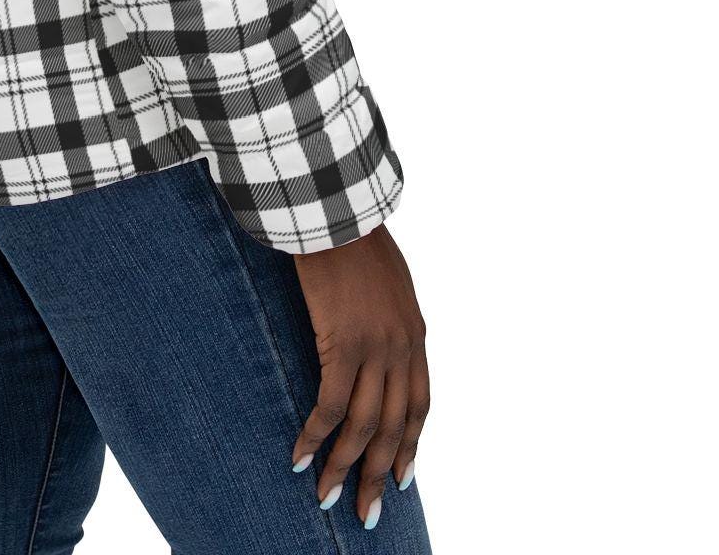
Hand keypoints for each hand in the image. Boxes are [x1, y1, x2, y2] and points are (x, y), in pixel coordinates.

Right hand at [286, 224, 428, 528]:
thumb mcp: (387, 279)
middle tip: (364, 511)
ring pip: (364, 424)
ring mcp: (376, 347)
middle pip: (395, 427)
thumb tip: (373, 333)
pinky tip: (299, 457)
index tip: (400, 478)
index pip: (419, 404)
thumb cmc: (352, 234)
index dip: (410, 445)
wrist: (337, 207)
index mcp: (415, 333)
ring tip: (328, 497)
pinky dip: (316, 435)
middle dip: (379, 473)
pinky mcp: (343, 342)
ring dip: (344, 466)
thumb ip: (387, 314)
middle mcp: (403, 347)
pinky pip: (330, 404)